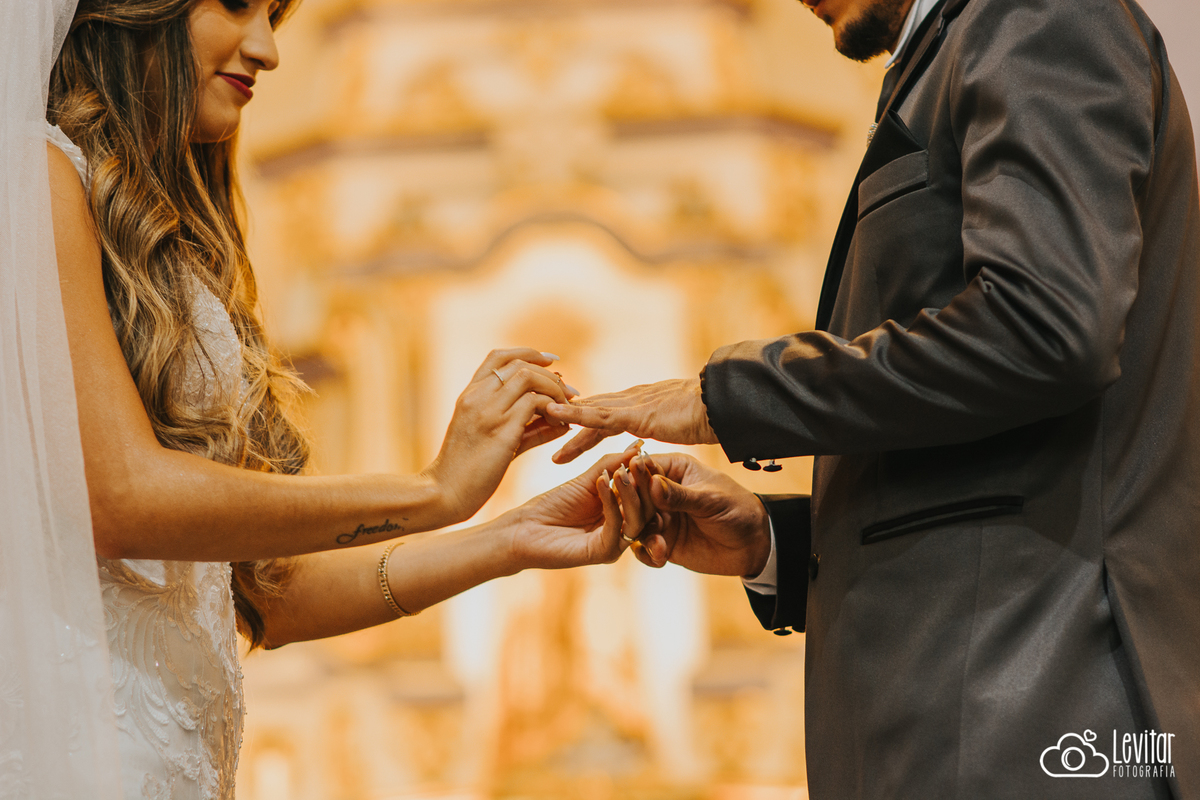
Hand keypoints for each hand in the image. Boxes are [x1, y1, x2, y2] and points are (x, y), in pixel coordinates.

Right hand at [428, 348, 575, 523]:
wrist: (444, 493)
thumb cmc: (468, 471)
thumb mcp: (494, 441)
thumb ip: (527, 428)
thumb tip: (562, 423)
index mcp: (470, 394)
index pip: (499, 356)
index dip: (529, 353)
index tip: (552, 362)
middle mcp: (477, 396)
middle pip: (520, 364)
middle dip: (551, 375)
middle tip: (571, 392)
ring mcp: (488, 411)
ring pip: (529, 377)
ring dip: (554, 389)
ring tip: (565, 409)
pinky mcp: (500, 430)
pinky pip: (534, 404)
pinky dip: (553, 409)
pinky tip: (561, 425)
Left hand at [506, 445, 643, 569]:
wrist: (524, 529)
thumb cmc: (553, 505)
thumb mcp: (586, 481)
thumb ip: (612, 465)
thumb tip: (638, 447)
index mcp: (623, 514)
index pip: (646, 494)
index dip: (647, 474)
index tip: (645, 452)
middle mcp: (624, 530)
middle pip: (648, 508)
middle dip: (644, 483)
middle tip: (641, 460)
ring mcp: (616, 544)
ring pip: (637, 519)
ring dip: (631, 492)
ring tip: (622, 471)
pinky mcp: (603, 553)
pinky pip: (615, 527)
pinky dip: (611, 502)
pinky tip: (601, 481)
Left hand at [545, 377, 717, 463]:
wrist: (725, 408)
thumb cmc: (710, 418)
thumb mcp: (680, 427)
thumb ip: (665, 431)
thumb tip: (660, 443)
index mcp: (640, 406)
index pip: (603, 413)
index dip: (580, 419)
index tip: (557, 425)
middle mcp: (631, 401)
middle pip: (590, 410)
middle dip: (564, 417)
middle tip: (537, 422)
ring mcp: (632, 405)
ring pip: (588, 410)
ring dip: (561, 414)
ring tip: (536, 418)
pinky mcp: (636, 413)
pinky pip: (598, 414)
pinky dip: (575, 413)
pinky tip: (555, 413)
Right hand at [616, 452, 769, 577]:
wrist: (754, 544)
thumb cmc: (737, 509)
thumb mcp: (710, 500)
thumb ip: (680, 495)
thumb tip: (652, 484)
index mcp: (673, 470)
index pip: (643, 468)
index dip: (631, 476)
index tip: (623, 485)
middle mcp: (661, 492)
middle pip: (633, 497)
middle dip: (633, 510)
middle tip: (638, 522)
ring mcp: (661, 518)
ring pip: (634, 524)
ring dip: (642, 535)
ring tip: (660, 545)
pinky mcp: (663, 541)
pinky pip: (644, 548)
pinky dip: (648, 554)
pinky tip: (661, 556)